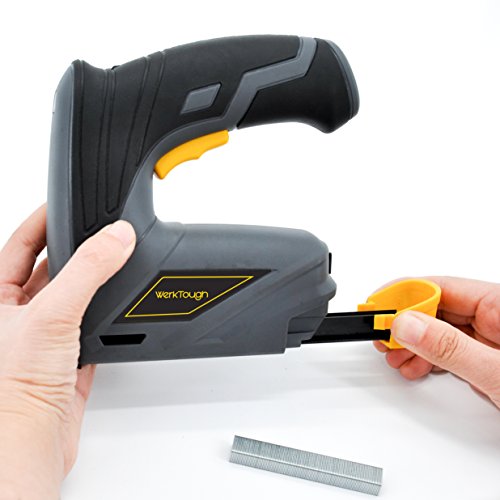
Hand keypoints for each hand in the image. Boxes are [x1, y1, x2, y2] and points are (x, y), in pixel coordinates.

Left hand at [0, 205, 135, 498]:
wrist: (29, 444)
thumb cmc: (12, 387)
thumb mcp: (52, 313)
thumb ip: (87, 270)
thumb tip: (117, 237)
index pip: (20, 244)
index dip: (43, 221)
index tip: (68, 204)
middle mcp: (18, 316)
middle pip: (51, 269)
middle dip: (77, 251)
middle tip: (103, 234)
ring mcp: (44, 339)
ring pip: (74, 299)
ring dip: (96, 284)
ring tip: (117, 267)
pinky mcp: (68, 362)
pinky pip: (91, 330)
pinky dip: (107, 319)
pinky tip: (118, 312)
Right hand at [374, 277, 499, 407]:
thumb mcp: (496, 372)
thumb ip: (451, 347)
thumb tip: (407, 325)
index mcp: (499, 305)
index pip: (441, 288)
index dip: (404, 295)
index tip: (377, 308)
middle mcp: (495, 317)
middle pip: (436, 308)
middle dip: (405, 323)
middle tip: (381, 335)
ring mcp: (492, 339)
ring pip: (440, 330)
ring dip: (413, 343)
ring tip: (395, 357)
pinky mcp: (488, 360)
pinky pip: (450, 350)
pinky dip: (428, 358)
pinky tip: (416, 366)